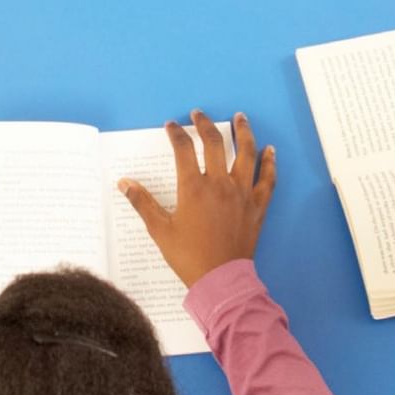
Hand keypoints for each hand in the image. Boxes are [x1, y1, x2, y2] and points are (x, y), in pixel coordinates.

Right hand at [119, 110, 276, 287]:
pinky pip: (267, 179)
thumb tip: (124, 183)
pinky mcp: (257, 205)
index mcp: (193, 187)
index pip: (183, 149)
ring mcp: (241, 193)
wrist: (220, 280)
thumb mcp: (160, 230)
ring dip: (243, 132)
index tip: (171, 126)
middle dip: (205, 124)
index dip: (176, 134)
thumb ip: (142, 203)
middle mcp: (219, 183)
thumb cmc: (188, 256)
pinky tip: (270, 150)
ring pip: (246, 153)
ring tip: (240, 117)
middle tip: (199, 114)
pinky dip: (269, 162)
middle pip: (214, 143)